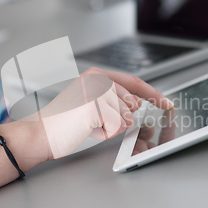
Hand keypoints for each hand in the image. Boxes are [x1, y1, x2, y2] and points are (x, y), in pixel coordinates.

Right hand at [35, 68, 173, 159]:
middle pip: (132, 103)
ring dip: (112, 126)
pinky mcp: (95, 107)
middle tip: (97, 121)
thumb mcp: (91, 102)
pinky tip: (89, 129)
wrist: (41, 133)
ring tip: (90, 124)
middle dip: (122, 118)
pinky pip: (117, 126)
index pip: (134, 82)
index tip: (166, 102)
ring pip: (125, 116)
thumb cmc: (63, 121)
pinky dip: (107, 132)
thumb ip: (114, 98)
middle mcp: (98, 79)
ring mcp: (96, 91)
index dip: (153, 93)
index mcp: (96, 74)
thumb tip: (137, 103)